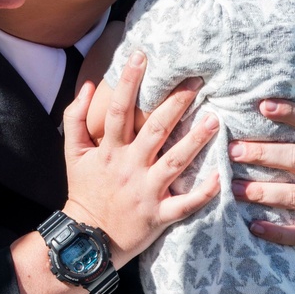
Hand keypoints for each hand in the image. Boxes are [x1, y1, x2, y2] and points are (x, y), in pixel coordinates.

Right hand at [62, 51, 219, 264]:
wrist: (87, 238)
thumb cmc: (84, 191)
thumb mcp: (72, 153)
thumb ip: (75, 118)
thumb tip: (88, 86)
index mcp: (109, 150)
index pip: (119, 109)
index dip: (128, 81)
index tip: (141, 55)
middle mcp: (129, 167)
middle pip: (155, 130)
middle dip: (176, 104)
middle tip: (197, 82)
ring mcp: (145, 191)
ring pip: (175, 162)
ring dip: (196, 140)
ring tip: (216, 119)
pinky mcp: (159, 215)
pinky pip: (185, 204)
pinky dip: (204, 192)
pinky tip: (221, 177)